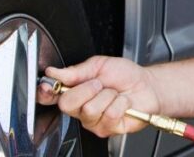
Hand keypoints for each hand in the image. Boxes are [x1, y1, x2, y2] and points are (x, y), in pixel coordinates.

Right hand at [37, 56, 162, 137]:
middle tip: (100, 84)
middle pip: (67, 104)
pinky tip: (122, 103)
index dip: (46, 92)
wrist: (147, 86)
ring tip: (114, 93)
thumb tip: (54, 72)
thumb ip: (76, 70)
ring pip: (89, 109)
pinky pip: (108, 115)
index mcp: (75, 90)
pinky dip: (119, 103)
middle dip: (86, 89)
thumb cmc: (125, 75)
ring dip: (107, 95)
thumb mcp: (100, 65)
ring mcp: (93, 121)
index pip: (51, 96)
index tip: (48, 85)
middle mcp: (81, 108)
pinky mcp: (106, 129)